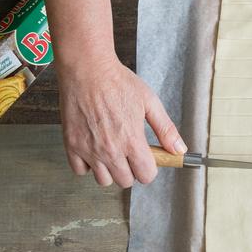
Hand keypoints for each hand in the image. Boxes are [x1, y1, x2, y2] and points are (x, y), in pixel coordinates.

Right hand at [56, 56, 186, 187]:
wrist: (87, 70)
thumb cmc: (118, 82)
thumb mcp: (150, 102)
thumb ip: (165, 129)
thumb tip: (179, 149)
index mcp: (132, 140)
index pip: (146, 175)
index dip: (149, 169)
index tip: (146, 158)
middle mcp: (110, 150)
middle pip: (125, 181)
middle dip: (131, 170)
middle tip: (129, 153)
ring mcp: (89, 149)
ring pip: (103, 180)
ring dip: (110, 170)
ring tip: (112, 151)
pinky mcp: (72, 145)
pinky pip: (81, 171)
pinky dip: (88, 165)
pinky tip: (94, 149)